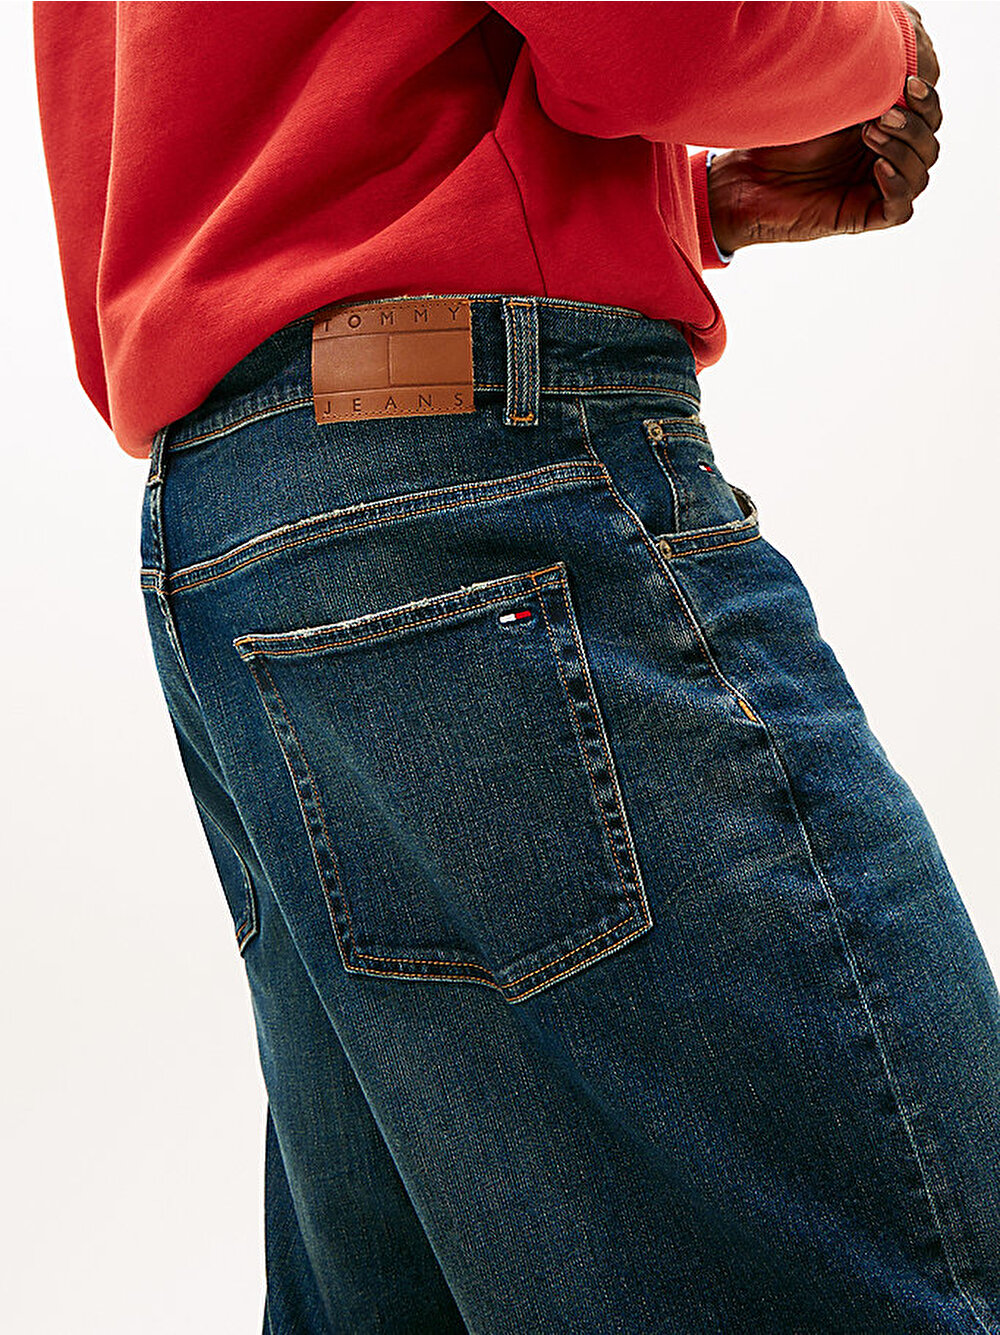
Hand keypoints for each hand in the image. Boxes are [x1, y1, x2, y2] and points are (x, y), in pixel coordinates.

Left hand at [707, 7, 941, 249]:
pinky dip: (898, 186)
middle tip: (887, 107)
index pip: (925, 115)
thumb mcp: (825, 99)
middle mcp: (880, 158)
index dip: (926, 98)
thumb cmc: (773, 137)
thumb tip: (897, 50)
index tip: (908, 77)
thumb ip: (862, 81)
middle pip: (929, 141)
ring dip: (905, 148)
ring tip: (871, 131)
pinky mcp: (860, 217)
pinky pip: (900, 210)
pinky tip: (879, 166)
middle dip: (917, 121)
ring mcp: (872, 188)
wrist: (740, 180)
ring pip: (921, 172)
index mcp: (879, 128)